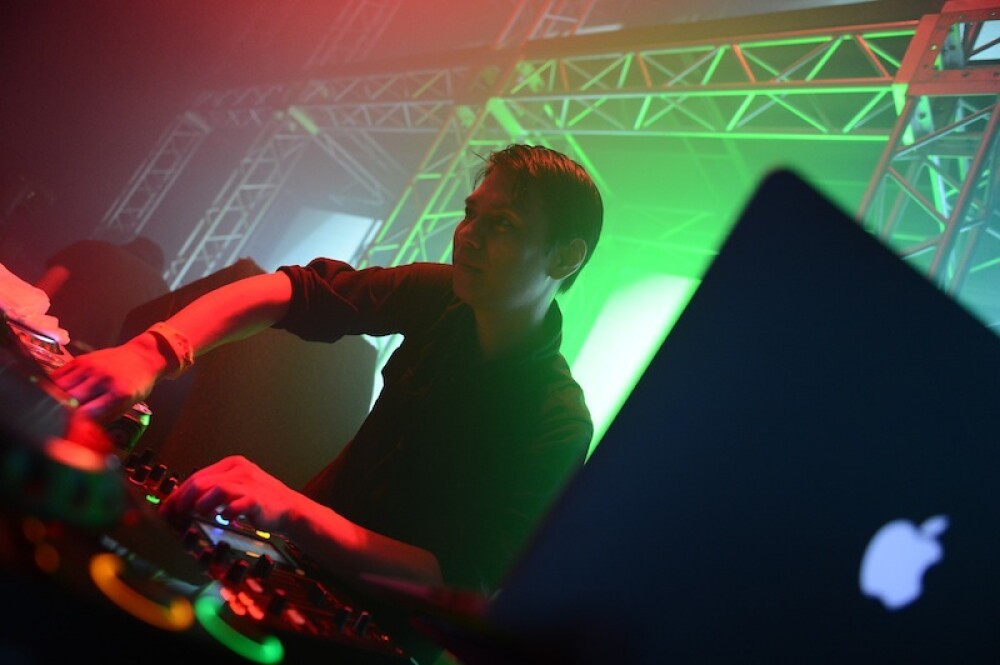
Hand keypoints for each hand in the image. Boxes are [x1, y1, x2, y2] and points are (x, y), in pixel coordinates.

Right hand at [51, 334, 165, 422]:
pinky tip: (54, 393)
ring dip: (54, 399)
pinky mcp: (80, 359)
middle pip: (69, 400)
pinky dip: (53, 386)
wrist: (142, 357)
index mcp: (118, 393)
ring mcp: (90, 367)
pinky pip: (58, 374)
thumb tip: (82, 431)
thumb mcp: (127, 405)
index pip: (86, 414)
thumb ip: (105, 418)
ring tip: (54, 408)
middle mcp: (103, 379)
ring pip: (60, 387)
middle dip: (62, 413)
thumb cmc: (135, 384)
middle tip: (59, 420)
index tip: (68, 430)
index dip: (74, 424)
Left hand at [160, 455, 304, 532]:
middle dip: (183, 500)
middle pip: (201, 482)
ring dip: (202, 504)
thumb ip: (213, 490)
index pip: (197, 477)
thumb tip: (182, 502)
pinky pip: (235, 505)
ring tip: (199, 514)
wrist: (289, 508)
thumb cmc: (258, 500)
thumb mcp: (236, 487)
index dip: (178, 494)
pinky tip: (225, 518)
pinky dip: (226, 513)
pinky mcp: (257, 500)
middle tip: (175, 515)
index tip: (166, 510)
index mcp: (232, 464)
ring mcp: (249, 484)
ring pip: (216, 490)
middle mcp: (239, 470)